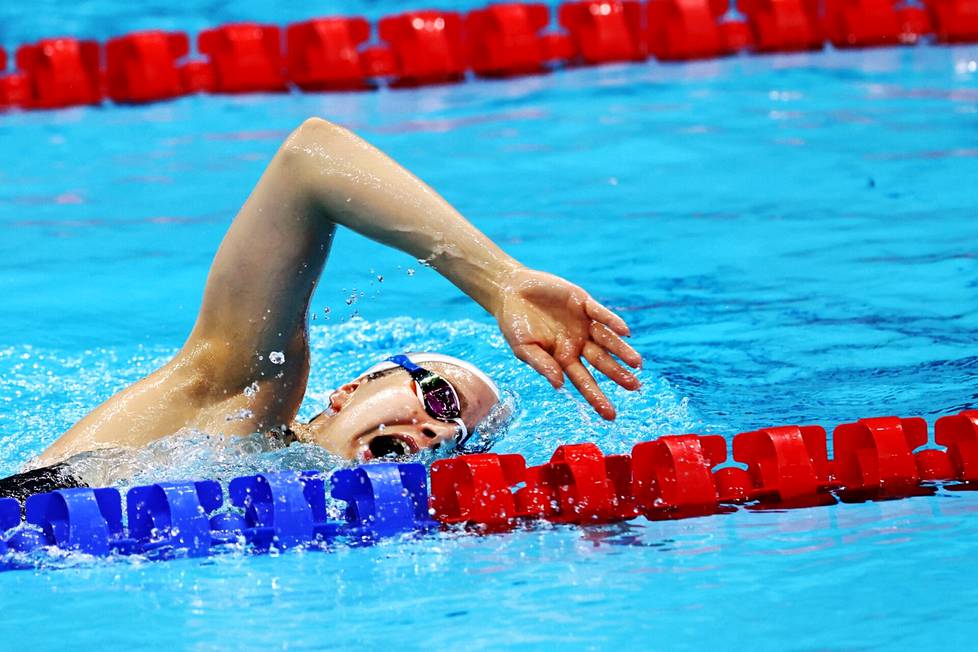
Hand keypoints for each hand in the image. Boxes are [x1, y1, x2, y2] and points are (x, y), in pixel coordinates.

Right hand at [494, 267, 641, 419]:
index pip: (584, 381)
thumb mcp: (524, 348)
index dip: (597, 397)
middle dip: (617, 374)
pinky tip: (624, 331)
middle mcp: (577, 343)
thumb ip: (542, 365)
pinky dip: (612, 321)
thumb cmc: (514, 324)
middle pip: (601, 361)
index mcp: (563, 358)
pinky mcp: (583, 303)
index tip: (610, 415)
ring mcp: (582, 323)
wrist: (511, 292)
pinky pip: (600, 314)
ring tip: (636, 363)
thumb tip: (559, 385)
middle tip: (634, 386)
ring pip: (607, 339)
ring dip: (621, 350)